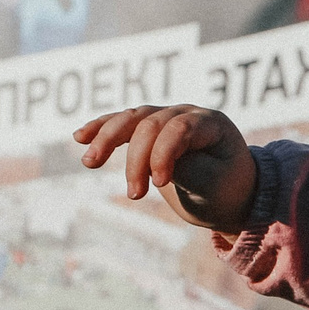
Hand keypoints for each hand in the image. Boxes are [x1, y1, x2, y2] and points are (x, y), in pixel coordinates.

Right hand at [73, 104, 256, 231]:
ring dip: (108, 138)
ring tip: (89, 162)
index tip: (159, 183)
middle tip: (134, 195)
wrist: (229, 194)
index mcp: (211, 124)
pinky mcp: (149, 131)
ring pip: (132, 119)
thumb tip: (154, 159)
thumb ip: (187, 170)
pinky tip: (79, 137)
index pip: (179, 129)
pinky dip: (101, 129)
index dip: (163, 152)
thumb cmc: (226, 190)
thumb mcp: (214, 186)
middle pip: (151, 124)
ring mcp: (167, 118)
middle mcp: (187, 113)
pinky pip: (122, 124)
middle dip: (137, 159)